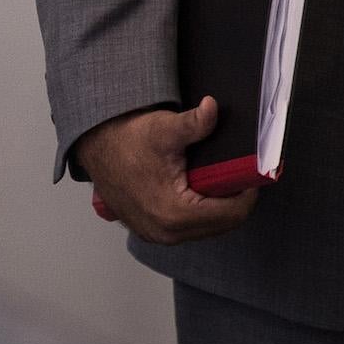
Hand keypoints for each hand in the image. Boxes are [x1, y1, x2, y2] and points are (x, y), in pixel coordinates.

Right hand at [76, 97, 257, 243]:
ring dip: (217, 208)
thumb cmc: (124, 139)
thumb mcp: (163, 128)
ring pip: (206, 229)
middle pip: (222, 224)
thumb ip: (195, 123)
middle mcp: (164, 232)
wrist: (92, 146)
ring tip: (217, 182)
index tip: (251, 174)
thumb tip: (213, 108)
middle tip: (236, 176)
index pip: (232, 214)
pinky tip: (197, 192)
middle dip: (233, 200)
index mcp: (173, 213)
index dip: (247, 193)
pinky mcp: (150, 232)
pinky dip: (199, 214)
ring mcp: (156, 235)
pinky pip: (188, 229)